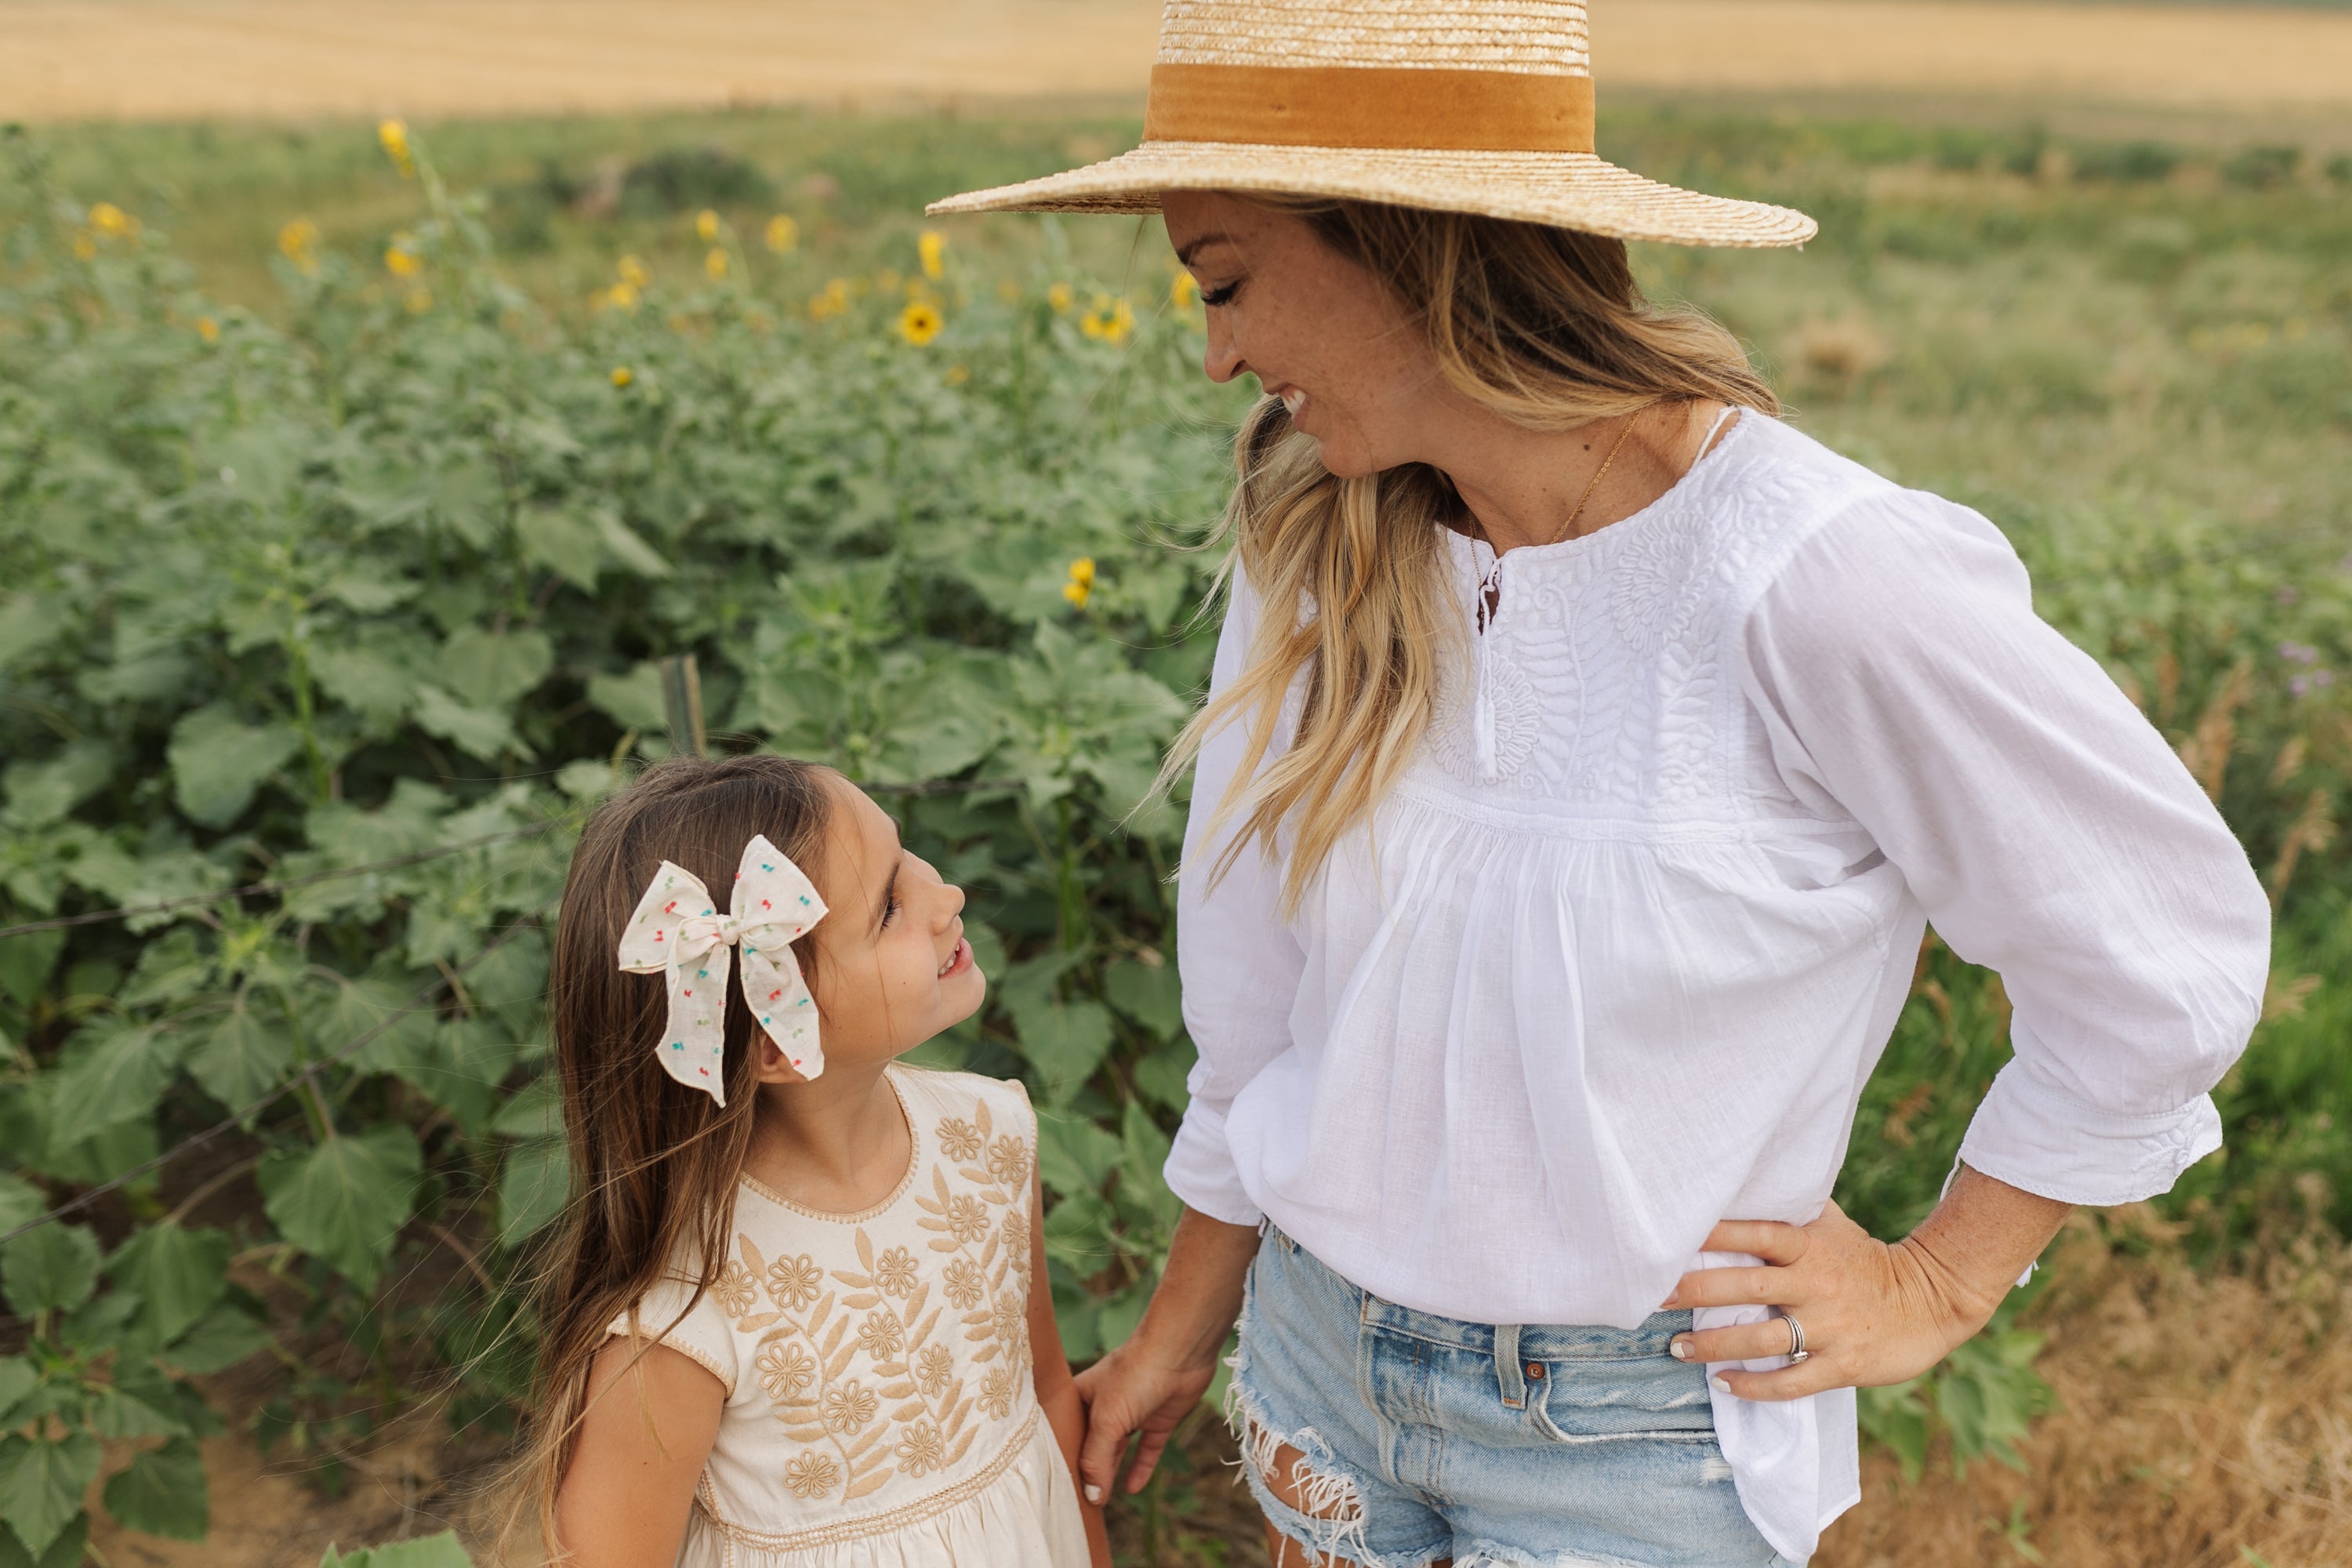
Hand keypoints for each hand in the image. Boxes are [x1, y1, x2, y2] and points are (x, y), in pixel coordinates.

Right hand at [1074, 1331, 1221, 1501]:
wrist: (1181, 1351)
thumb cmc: (1135, 1374)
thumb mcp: (1108, 1420)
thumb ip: (1097, 1458)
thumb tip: (1092, 1495)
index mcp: (1081, 1397)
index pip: (1064, 1432)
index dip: (1058, 1455)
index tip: (1050, 1483)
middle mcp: (1104, 1405)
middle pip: (1090, 1444)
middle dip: (1085, 1470)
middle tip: (1074, 1502)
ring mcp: (1132, 1412)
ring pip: (1117, 1449)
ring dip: (1110, 1472)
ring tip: (1099, 1502)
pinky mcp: (1157, 1419)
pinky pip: (1146, 1450)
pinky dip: (1140, 1467)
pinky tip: (1133, 1488)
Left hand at [1660, 1197, 2010, 1401]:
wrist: (1931, 1301)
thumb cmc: (1863, 1259)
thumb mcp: (1830, 1226)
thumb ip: (1787, 1210)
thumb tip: (1734, 1181)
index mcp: (1810, 1245)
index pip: (1755, 1233)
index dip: (1712, 1234)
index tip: (1666, 1238)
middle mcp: (1817, 1283)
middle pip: (1746, 1287)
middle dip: (1694, 1293)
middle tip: (1650, 1297)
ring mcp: (1831, 1326)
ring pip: (1763, 1339)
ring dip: (1715, 1347)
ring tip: (1676, 1348)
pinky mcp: (1844, 1364)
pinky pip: (1793, 1380)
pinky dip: (1756, 1385)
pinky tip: (1724, 1384)